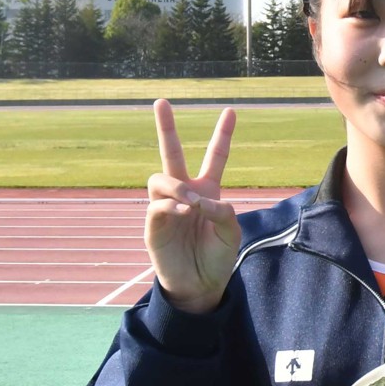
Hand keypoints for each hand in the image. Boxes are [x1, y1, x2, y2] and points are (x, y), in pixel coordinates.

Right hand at [146, 100, 239, 314]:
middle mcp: (184, 193)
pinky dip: (172, 206)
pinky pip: (157, 206)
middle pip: (172, 154)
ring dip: (177, 186)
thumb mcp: (231, 233)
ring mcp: (166, 206)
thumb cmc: (216, 257)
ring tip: (192, 202)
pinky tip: (185, 212)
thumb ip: (223, 213)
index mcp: (208, 190)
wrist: (200, 284)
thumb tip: (201, 200)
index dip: (222, 135)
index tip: (231, 111)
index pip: (215, 157)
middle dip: (167, 128)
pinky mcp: (153, 225)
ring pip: (160, 178)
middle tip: (161, 101)